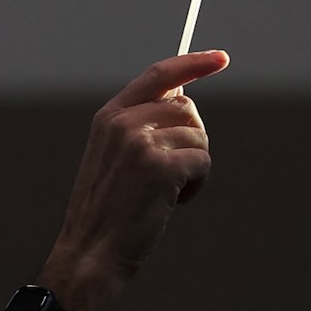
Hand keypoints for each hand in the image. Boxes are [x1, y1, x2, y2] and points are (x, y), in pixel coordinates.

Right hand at [40, 50, 228, 310]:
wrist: (90, 252)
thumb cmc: (106, 211)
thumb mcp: (111, 156)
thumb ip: (139, 125)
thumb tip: (182, 101)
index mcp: (109, 115)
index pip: (159, 75)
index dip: (193, 63)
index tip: (220, 58)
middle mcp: (124, 122)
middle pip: (187, 109)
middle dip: (191, 139)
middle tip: (170, 173)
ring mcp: (142, 143)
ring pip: (198, 137)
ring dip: (193, 167)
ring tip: (164, 192)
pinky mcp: (162, 167)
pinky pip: (203, 161)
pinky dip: (196, 185)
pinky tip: (172, 202)